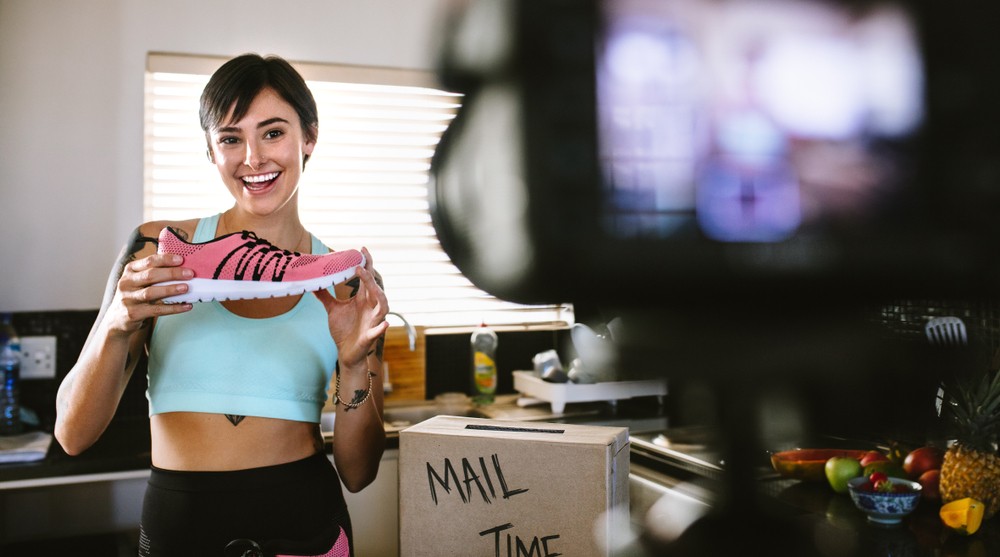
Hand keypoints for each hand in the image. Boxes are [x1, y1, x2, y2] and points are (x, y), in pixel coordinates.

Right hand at [105, 252, 192, 336]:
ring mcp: (128, 298)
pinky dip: (173, 308)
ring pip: (151, 292)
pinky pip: (156, 310)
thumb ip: (155, 273)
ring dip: (170, 289)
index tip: (181, 259)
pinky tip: (186, 306)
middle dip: (172, 273)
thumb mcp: (139, 280)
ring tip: (186, 288)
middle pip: (150, 275)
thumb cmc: (136, 295)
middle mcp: (126, 282)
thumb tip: (184, 268)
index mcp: (130, 270)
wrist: (118, 318)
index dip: (165, 259)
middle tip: (189, 273)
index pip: (149, 261)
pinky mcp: (133, 313)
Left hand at [314, 247, 388, 369]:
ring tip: (369, 283)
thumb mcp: (332, 309)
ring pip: (382, 306)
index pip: (368, 278)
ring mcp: (373, 322)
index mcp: (363, 300)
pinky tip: (385, 323)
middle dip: (370, 276)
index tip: (361, 249)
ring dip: (378, 293)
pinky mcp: (370, 336)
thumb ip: (325, 296)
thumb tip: (313, 283)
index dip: (366, 264)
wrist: (345, 353)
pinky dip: (381, 328)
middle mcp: (371, 308)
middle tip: (360, 263)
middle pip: (375, 288)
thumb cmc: (343, 330)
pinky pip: (378, 331)